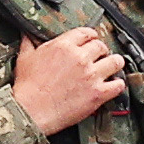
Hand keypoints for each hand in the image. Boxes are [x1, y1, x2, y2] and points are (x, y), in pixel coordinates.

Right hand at [7, 26, 125, 134]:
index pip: (86, 33)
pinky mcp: (98, 93)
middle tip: (100, 56)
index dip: (91, 36)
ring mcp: (91, 75)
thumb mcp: (25, 58)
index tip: (91, 40)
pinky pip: (118, 85)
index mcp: (63, 46)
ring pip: (115, 62)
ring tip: (113, 67)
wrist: (31, 111)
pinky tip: (114, 85)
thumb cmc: (27, 87)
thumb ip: (29, 43)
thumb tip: (27, 33)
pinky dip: (118, 85)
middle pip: (101, 46)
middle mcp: (80, 57)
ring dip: (115, 63)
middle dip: (101, 50)